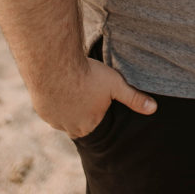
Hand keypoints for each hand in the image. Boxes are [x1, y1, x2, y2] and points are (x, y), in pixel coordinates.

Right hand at [32, 56, 156, 137]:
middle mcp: (69, 128)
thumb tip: (154, 109)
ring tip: (74, 85)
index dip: (97, 107)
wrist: (56, 66)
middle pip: (78, 120)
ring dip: (68, 103)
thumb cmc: (88, 76)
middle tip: (86, 89)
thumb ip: (134, 98)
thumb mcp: (116, 85)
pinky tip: (60, 84)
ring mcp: (53, 119)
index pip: (95, 121)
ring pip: (63, 115)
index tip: (97, 94)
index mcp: (88, 126)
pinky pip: (49, 106)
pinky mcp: (40, 108)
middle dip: (82, 108)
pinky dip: (54, 97)